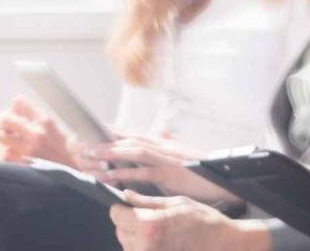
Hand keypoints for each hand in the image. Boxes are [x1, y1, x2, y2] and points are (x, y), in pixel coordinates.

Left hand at [0, 96, 82, 165]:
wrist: (70, 176)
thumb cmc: (65, 155)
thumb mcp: (59, 132)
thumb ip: (42, 122)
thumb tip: (20, 109)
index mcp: (46, 122)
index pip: (19, 103)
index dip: (15, 107)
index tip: (16, 112)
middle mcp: (36, 133)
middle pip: (5, 117)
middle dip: (5, 121)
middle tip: (9, 127)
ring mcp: (27, 148)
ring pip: (0, 135)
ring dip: (4, 137)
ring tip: (10, 141)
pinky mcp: (21, 162)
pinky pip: (5, 153)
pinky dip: (8, 154)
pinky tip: (16, 156)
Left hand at [86, 134, 233, 203]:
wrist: (226, 179)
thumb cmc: (205, 171)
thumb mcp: (184, 157)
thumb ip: (169, 147)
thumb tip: (160, 135)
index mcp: (166, 144)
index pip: (136, 134)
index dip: (114, 132)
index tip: (94, 131)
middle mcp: (165, 147)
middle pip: (130, 139)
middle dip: (105, 141)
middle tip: (82, 144)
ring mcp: (168, 160)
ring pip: (134, 152)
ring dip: (110, 153)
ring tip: (90, 156)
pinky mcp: (170, 174)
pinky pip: (143, 173)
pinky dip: (124, 174)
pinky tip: (109, 177)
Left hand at [109, 191, 269, 250]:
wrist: (221, 244)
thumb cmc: (203, 221)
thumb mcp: (176, 203)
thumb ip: (146, 201)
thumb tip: (126, 196)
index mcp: (148, 224)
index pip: (115, 215)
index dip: (122, 208)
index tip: (130, 207)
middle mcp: (144, 245)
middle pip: (119, 230)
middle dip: (129, 222)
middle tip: (151, 218)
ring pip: (126, 243)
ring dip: (135, 235)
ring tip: (159, 230)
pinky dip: (143, 245)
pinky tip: (160, 240)